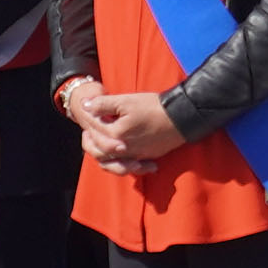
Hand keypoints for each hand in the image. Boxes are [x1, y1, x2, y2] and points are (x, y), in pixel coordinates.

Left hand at [65, 86, 182, 167]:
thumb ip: (103, 104)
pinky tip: (120, 157)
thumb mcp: (126, 101)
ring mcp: (135, 155)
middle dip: (91, 138)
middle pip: (99, 149)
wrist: (181, 117)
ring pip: (112, 163)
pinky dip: (122, 164)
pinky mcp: (146, 157)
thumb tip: (85, 105)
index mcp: (115, 134)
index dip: (89, 117)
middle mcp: (123, 149)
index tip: (87, 109)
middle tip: (88, 130)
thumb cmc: (153, 107)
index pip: (95, 128)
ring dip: (103, 155)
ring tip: (101, 145)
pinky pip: (129, 167)